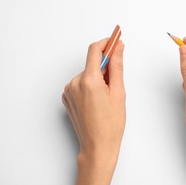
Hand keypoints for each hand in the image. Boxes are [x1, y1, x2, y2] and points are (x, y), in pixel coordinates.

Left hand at [62, 38, 124, 184]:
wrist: (97, 146)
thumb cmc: (111, 124)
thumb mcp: (119, 92)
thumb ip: (117, 66)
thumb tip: (118, 48)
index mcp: (88, 80)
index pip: (95, 50)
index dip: (107, 42)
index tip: (116, 38)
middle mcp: (74, 83)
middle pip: (92, 64)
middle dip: (105, 67)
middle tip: (116, 83)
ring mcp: (68, 91)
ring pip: (87, 74)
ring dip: (98, 78)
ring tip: (106, 98)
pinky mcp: (66, 98)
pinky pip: (80, 84)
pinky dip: (90, 86)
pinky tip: (97, 101)